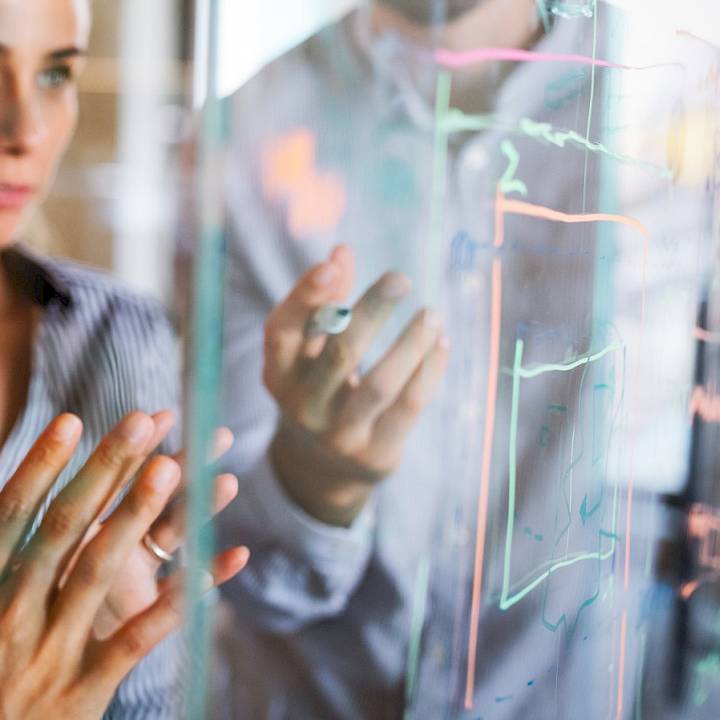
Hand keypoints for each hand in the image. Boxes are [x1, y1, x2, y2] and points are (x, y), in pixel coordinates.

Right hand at [0, 411, 247, 719]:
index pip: (12, 514)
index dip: (43, 464)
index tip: (71, 420)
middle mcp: (12, 610)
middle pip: (65, 525)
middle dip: (105, 469)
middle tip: (140, 421)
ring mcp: (51, 647)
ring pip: (101, 567)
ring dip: (140, 513)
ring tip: (173, 468)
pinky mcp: (84, 688)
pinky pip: (141, 638)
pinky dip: (181, 603)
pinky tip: (214, 569)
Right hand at [261, 245, 448, 525]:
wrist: (324, 468)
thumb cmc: (319, 388)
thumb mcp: (311, 351)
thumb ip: (325, 304)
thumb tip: (341, 251)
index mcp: (278, 373)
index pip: (282, 331)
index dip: (305, 297)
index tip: (334, 264)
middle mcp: (301, 405)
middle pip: (340, 353)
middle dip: (372, 311)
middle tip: (400, 278)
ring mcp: (338, 434)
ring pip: (380, 383)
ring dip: (410, 344)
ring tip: (432, 314)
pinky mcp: (374, 453)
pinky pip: (408, 406)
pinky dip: (428, 371)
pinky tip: (441, 344)